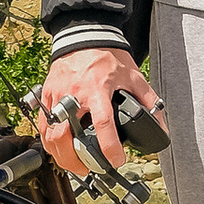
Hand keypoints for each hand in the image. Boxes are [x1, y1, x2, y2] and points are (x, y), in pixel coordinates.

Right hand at [37, 40, 163, 174]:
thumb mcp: (133, 76)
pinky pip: (43, 124)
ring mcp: (57, 95)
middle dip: (75, 160)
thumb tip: (160, 125)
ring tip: (73, 165)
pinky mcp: (47, 95)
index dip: (109, 147)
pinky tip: (58, 149)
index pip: (102, 124)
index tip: (116, 160)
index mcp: (98, 90)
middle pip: (66, 136)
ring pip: (50, 133)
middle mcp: (74, 94)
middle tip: (88, 169)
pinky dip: (48, 141)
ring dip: (60, 155)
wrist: (85, 34)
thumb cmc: (107, 55)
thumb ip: (148, 101)